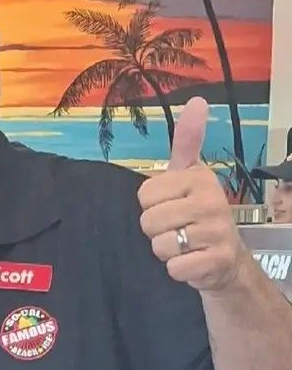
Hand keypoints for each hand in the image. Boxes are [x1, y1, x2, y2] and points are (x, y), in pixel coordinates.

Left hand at [137, 98, 245, 292]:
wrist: (226, 258)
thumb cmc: (199, 212)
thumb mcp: (191, 175)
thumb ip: (187, 141)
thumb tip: (198, 100)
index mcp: (200, 178)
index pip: (144, 195)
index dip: (152, 206)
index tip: (172, 206)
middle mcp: (211, 201)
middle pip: (149, 221)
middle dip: (157, 231)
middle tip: (178, 229)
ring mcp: (216, 232)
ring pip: (160, 246)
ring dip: (166, 251)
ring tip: (184, 245)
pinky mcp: (216, 261)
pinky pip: (174, 268)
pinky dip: (177, 270)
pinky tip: (192, 261)